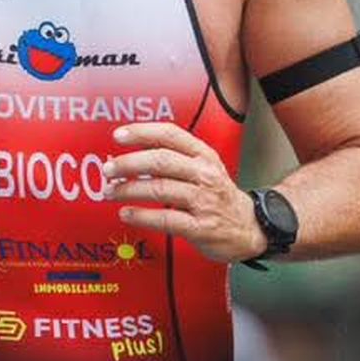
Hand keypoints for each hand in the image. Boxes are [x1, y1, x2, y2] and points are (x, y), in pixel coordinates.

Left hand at [103, 123, 266, 262]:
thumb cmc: (218, 195)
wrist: (250, 227)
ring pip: (160, 189)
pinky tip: (127, 214)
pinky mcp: (201, 227)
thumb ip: (172, 158)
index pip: (170, 135)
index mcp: (203, 155)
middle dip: (129, 164)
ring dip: (130, 190)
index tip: (119, 136)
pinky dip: (142, 216)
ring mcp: (204, 201)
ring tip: (112, 192)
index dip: (142, 133)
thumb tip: (133, 151)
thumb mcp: (203, 168)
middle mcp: (204, 175)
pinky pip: (166, 219)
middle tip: (109, 170)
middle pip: (161, 161)